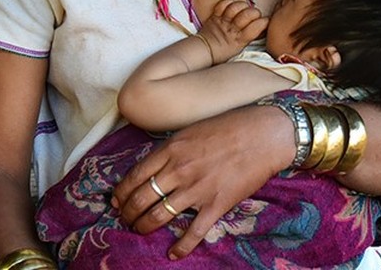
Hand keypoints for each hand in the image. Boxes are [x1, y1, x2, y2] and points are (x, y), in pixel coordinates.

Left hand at [111, 104, 292, 259]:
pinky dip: (181, 247)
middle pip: (142, 198)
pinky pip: (193, 232)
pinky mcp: (216, 204)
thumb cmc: (229, 126)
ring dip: (145, 227)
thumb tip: (154, 165)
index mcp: (171, 149)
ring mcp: (197, 188)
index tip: (116, 201)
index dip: (121, 193)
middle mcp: (179, 170)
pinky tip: (173, 253)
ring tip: (140, 230)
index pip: (135, 176)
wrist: (264, 134)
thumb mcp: (191, 130)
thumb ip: (172, 149)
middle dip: (128, 213)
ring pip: (159, 215)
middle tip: (125, 219)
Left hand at [197, 0, 267, 63]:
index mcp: (240, 40)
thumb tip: (262, 26)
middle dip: (255, 12)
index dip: (264, 22)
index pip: (257, 27)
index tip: (264, 22)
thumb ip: (250, 36)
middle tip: (254, 15)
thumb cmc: (224, 51)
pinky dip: (228, 2)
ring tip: (243, 9)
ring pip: (236, 7)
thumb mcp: (240, 48)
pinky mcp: (215, 15)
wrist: (205, 50)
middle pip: (248, 14)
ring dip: (242, 5)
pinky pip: (223, 3)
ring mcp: (223, 21)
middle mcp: (232, 29)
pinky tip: (231, 6)